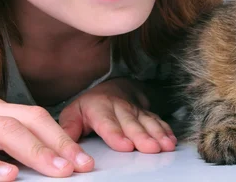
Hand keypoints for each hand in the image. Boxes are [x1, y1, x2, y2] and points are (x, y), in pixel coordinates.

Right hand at [0, 96, 93, 180]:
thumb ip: (6, 140)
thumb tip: (48, 158)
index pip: (36, 117)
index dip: (62, 137)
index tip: (84, 159)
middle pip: (29, 121)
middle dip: (58, 144)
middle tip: (80, 166)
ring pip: (4, 131)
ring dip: (35, 151)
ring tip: (57, 170)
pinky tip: (8, 177)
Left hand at [59, 78, 176, 153]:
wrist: (110, 87)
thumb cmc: (89, 106)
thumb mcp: (73, 113)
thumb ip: (68, 130)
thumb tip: (63, 146)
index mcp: (99, 107)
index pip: (108, 123)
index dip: (117, 134)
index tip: (124, 146)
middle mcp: (120, 107)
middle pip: (132, 123)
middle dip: (142, 136)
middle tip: (151, 148)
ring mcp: (135, 109)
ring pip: (148, 122)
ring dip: (158, 134)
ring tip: (166, 146)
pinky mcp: (147, 112)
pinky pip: (158, 120)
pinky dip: (166, 130)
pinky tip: (172, 140)